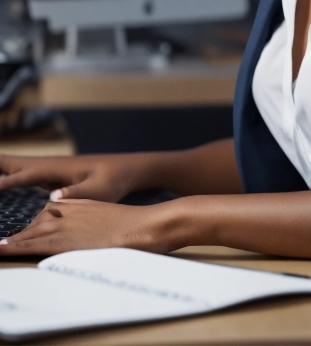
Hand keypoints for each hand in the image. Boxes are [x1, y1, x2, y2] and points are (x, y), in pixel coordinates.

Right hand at [0, 154, 145, 202]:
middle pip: (12, 164)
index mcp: (58, 168)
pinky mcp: (48, 176)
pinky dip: (4, 176)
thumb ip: (79, 194)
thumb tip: (53, 197)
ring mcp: (46, 170)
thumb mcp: (100, 189)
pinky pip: (19, 176)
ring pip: (14, 168)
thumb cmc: (114, 179)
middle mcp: (48, 166)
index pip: (26, 175)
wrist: (125, 169)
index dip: (6, 182)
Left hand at [0, 199, 173, 255]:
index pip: (52, 211)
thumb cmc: (144, 226)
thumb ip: (104, 228)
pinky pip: (37, 242)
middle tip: (6, 243)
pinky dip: (18, 245)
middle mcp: (76, 210)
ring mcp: (72, 223)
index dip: (37, 224)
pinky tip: (5, 248)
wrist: (153, 223)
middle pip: (41, 219)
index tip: (26, 233)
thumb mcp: (119, 222)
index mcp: (86, 205)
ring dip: (15, 240)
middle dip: (23, 232)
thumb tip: (105, 237)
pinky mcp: (71, 239)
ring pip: (34, 230)